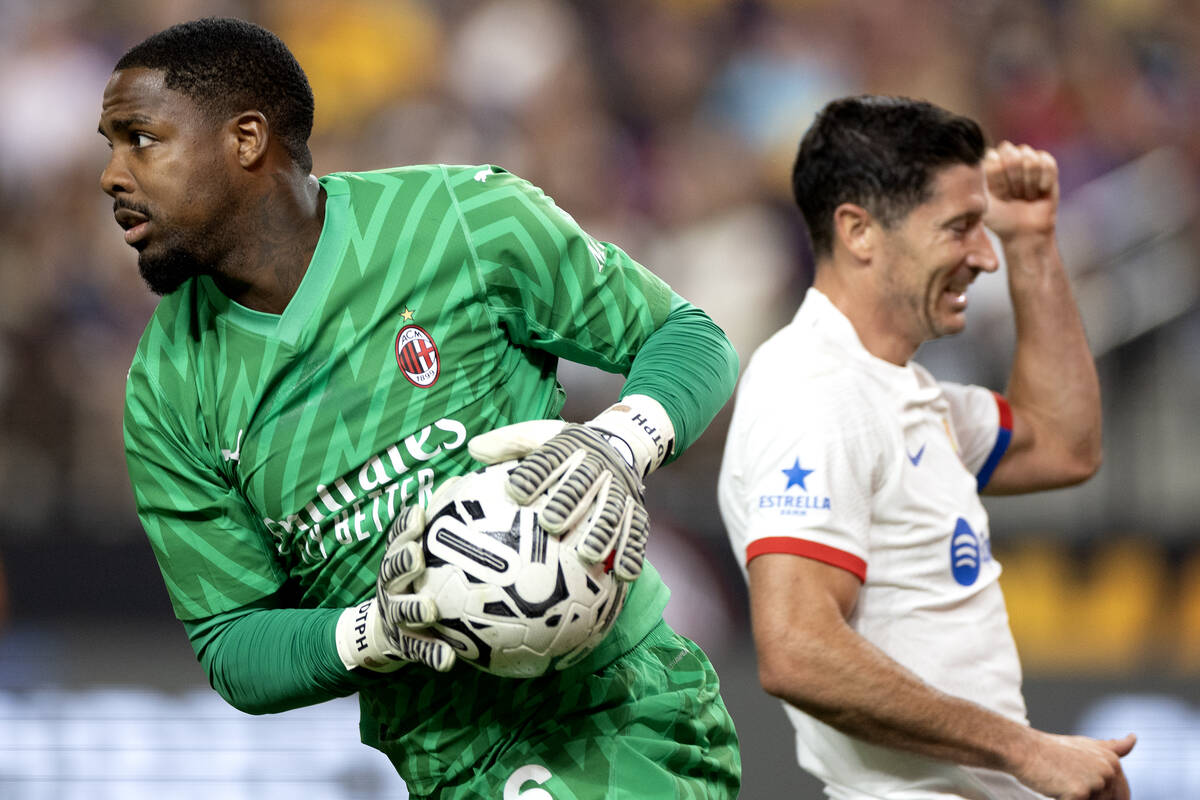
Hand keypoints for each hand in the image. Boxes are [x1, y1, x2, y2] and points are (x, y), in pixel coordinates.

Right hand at [335, 489, 457, 673]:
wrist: (385, 631)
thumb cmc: (416, 582)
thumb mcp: (421, 554)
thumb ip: (442, 524)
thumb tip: (465, 481)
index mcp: (397, 561)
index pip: (398, 538)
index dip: (406, 526)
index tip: (421, 514)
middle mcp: (391, 586)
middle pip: (391, 570)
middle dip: (402, 561)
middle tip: (417, 555)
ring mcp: (395, 616)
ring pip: (402, 611)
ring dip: (415, 609)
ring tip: (432, 609)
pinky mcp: (404, 645)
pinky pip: (420, 651)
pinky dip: (433, 655)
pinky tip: (449, 660)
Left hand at [469, 420, 649, 581]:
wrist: (621, 441)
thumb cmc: (567, 449)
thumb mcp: (540, 435)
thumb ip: (508, 443)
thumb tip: (473, 448)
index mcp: (570, 446)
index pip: (550, 459)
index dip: (533, 475)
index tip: (514, 492)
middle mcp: (597, 466)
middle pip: (583, 484)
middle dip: (568, 503)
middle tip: (551, 524)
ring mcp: (619, 488)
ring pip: (612, 511)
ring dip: (602, 533)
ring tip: (588, 555)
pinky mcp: (636, 508)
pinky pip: (637, 531)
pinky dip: (632, 552)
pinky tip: (624, 575)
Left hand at [983, 141, 1059, 240]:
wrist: (1024, 231)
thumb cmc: (1000, 219)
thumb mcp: (981, 202)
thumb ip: (976, 181)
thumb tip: (977, 163)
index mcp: (987, 165)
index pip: (991, 155)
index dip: (997, 176)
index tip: (998, 194)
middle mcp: (1006, 158)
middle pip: (1011, 153)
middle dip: (1013, 179)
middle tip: (1014, 195)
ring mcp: (1027, 160)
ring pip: (1030, 158)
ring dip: (1029, 182)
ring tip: (1026, 195)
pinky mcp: (1046, 165)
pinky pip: (1047, 163)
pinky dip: (1045, 180)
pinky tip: (1040, 190)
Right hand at [1011, 730, 1135, 799]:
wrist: (1023, 749)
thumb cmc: (1051, 750)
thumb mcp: (1085, 745)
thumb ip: (1112, 747)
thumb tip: (1133, 739)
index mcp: (1113, 762)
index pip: (1122, 796)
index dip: (1102, 796)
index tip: (1081, 786)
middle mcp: (1109, 771)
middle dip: (1087, 797)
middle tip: (1066, 781)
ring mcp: (1096, 782)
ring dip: (1076, 799)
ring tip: (1060, 783)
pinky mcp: (1081, 793)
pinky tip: (1055, 788)